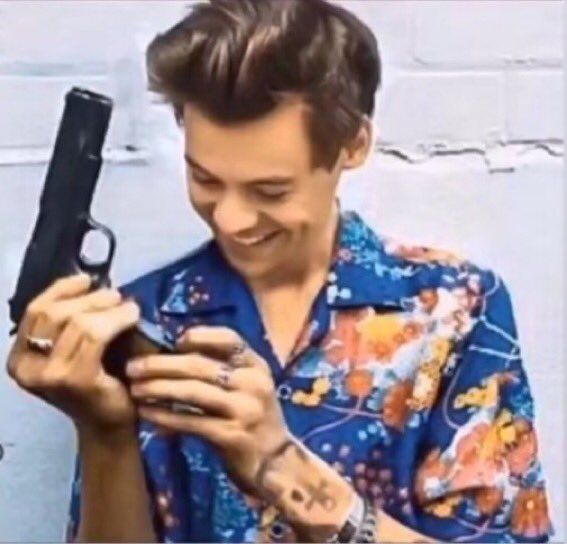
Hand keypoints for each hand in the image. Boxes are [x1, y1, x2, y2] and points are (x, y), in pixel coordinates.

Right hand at [6, 274, 140, 439]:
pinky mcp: (75, 379)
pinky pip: (95, 335)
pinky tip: (133, 317)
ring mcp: (48, 375)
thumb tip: (91, 283)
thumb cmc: (97, 384)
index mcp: (19, 359)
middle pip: (55, 313)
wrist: (109, 426)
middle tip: (116, 296)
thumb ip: (71, 322)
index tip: (88, 280)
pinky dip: (117, 320)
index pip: (35, 311)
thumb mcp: (74, 350)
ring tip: (129, 307)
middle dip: (90, 298)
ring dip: (108, 308)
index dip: (62, 289)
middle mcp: (26, 367)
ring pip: (78, 322)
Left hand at [126, 326, 289, 495]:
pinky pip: (191, 422)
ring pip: (193, 392)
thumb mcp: (247, 385)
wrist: (274, 459)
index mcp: (256, 364)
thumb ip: (220, 369)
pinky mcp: (232, 436)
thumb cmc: (252, 415)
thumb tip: (172, 352)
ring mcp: (244, 409)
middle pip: (201, 365)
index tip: (173, 340)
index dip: (199, 336)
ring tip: (135, 389)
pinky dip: (165, 416)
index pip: (229, 339)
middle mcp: (253, 382)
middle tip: (132, 367)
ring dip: (159, 389)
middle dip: (161, 364)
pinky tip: (147, 414)